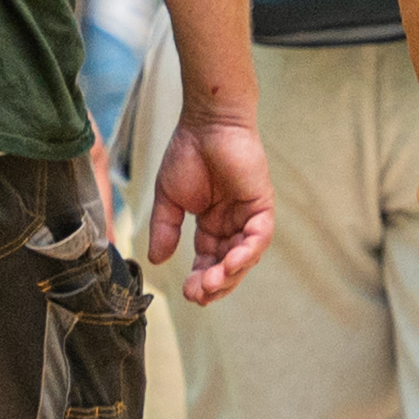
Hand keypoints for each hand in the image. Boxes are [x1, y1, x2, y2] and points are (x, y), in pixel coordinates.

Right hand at [144, 109, 276, 303]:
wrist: (205, 123)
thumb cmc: (187, 152)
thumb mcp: (168, 198)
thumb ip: (165, 229)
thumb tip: (156, 261)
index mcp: (211, 224)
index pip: (208, 261)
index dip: (200, 279)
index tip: (188, 293)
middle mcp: (232, 224)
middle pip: (228, 265)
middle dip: (215, 284)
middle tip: (199, 294)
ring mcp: (249, 215)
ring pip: (245, 256)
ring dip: (230, 273)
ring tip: (212, 284)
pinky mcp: (261, 205)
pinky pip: (260, 237)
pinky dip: (247, 252)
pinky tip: (231, 263)